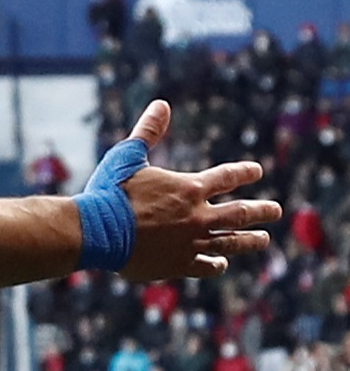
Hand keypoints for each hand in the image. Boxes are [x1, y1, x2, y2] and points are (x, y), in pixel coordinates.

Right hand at [110, 101, 279, 280]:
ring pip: (230, 241)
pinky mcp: (178, 264)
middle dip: (261, 210)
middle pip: (240, 213)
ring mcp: (190, 242)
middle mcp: (197, 216)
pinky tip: (221, 264)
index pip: (227, 177)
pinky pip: (205, 265)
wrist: (95, 232)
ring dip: (249, 240)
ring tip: (263, 240)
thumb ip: (148, 132)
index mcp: (189, 188)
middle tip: (276, 210)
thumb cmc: (109, 193)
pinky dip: (216, 264)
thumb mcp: (128, 156)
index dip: (244, 172)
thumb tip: (161, 105)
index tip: (256, 171)